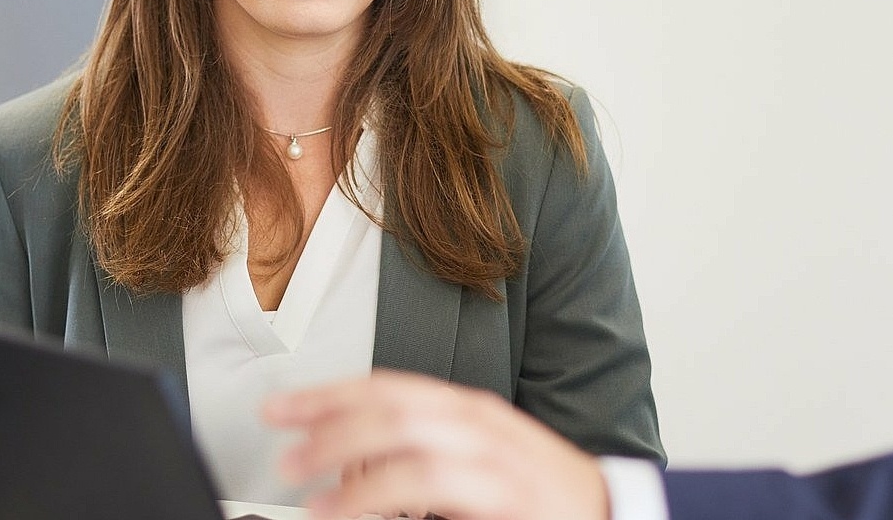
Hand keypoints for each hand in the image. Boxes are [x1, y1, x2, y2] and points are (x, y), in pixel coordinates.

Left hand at [264, 370, 610, 519]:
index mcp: (471, 412)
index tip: (282, 407)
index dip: (331, 393)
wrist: (612, 516)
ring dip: (342, 451)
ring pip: (405, 434)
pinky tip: (341, 508)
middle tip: (280, 438)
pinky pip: (427, 480)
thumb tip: (356, 472)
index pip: (390, 387)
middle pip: (391, 402)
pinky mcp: (505, 492)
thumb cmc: (540, 501)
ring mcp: (496, 455)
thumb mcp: (476, 470)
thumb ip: (421, 461)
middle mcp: (481, 424)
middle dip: (326, 416)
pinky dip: (375, 492)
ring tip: (299, 478)